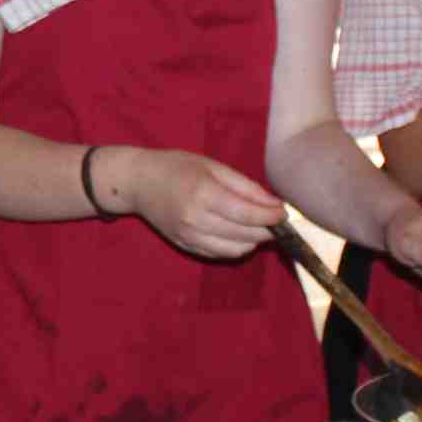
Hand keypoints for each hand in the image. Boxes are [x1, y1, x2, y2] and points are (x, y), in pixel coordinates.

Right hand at [115, 148, 283, 259]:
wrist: (138, 182)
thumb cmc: (176, 167)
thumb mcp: (212, 166)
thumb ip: (244, 186)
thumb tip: (273, 204)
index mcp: (204, 194)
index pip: (248, 215)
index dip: (271, 216)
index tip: (284, 212)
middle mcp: (196, 220)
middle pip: (245, 235)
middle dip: (266, 229)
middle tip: (274, 219)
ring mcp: (189, 237)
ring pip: (235, 250)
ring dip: (252, 240)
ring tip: (256, 226)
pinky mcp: (185, 246)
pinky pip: (220, 254)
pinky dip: (235, 246)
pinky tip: (237, 232)